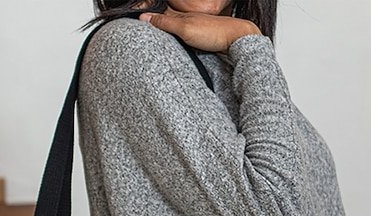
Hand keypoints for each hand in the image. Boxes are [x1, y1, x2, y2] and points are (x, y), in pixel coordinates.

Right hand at [139, 6, 261, 52]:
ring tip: (151, 35)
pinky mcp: (200, 39)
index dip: (147, 18)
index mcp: (181, 16)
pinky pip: (183, 39)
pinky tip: (174, 45)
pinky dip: (176, 40)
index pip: (158, 16)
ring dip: (164, 32)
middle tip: (138, 27)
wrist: (236, 39)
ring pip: (174, 31)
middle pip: (165, 22)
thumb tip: (144, 17)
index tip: (133, 21)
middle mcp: (186, 21)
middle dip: (154, 24)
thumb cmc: (214, 33)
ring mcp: (194, 30)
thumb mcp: (185, 28)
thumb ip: (164, 23)